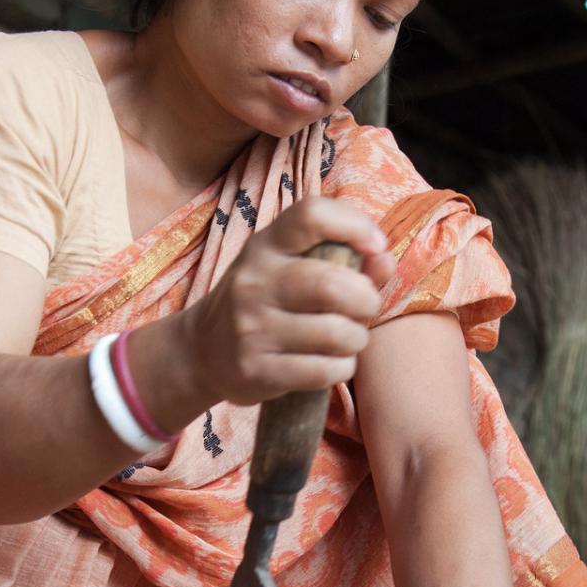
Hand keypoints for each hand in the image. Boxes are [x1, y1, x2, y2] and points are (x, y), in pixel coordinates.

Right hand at [178, 197, 399, 405]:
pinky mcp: (255, 369)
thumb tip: (385, 259)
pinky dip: (342, 368)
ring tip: (350, 339)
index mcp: (266, 246)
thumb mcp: (292, 268)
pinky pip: (322, 371)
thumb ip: (345, 259)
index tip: (376, 246)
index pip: (311, 215)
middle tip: (366, 309)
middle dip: (366, 300)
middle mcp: (254, 282)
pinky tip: (334, 362)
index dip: (355, 226)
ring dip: (357, 339)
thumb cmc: (264, 301)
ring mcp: (251, 328)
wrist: (201, 350)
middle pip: (330, 284)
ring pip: (334, 333)